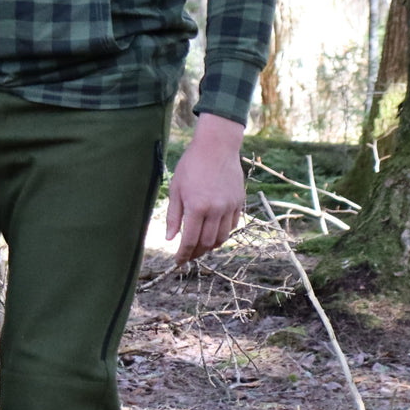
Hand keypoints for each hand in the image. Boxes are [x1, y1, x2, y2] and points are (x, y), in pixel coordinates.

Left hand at [166, 113, 246, 264]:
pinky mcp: (239, 201)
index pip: (190, 241)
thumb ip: (174, 216)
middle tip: (188, 257)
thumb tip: (170, 239)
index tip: (178, 262)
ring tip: (200, 248)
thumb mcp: (176, 190)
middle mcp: (215, 209)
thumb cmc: (191, 166)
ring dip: (210, 246)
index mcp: (197, 207)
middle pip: (207, 243)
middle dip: (196, 254)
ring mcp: (230, 206)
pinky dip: (223, 234)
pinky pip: (232, 225)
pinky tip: (214, 233)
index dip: (183, 255)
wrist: (217, 147)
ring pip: (222, 237)